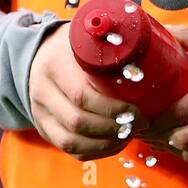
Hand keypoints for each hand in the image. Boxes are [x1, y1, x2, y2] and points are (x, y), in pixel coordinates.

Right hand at [28, 23, 148, 159]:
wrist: (39, 54)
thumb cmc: (74, 45)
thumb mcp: (86, 36)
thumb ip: (109, 43)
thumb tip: (149, 54)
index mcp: (54, 65)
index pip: (83, 95)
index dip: (114, 109)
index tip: (139, 112)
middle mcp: (42, 91)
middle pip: (78, 122)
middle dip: (114, 129)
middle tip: (138, 125)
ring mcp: (39, 112)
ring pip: (71, 141)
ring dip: (105, 144)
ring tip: (128, 136)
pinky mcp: (43, 128)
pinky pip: (68, 149)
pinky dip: (94, 152)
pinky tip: (113, 145)